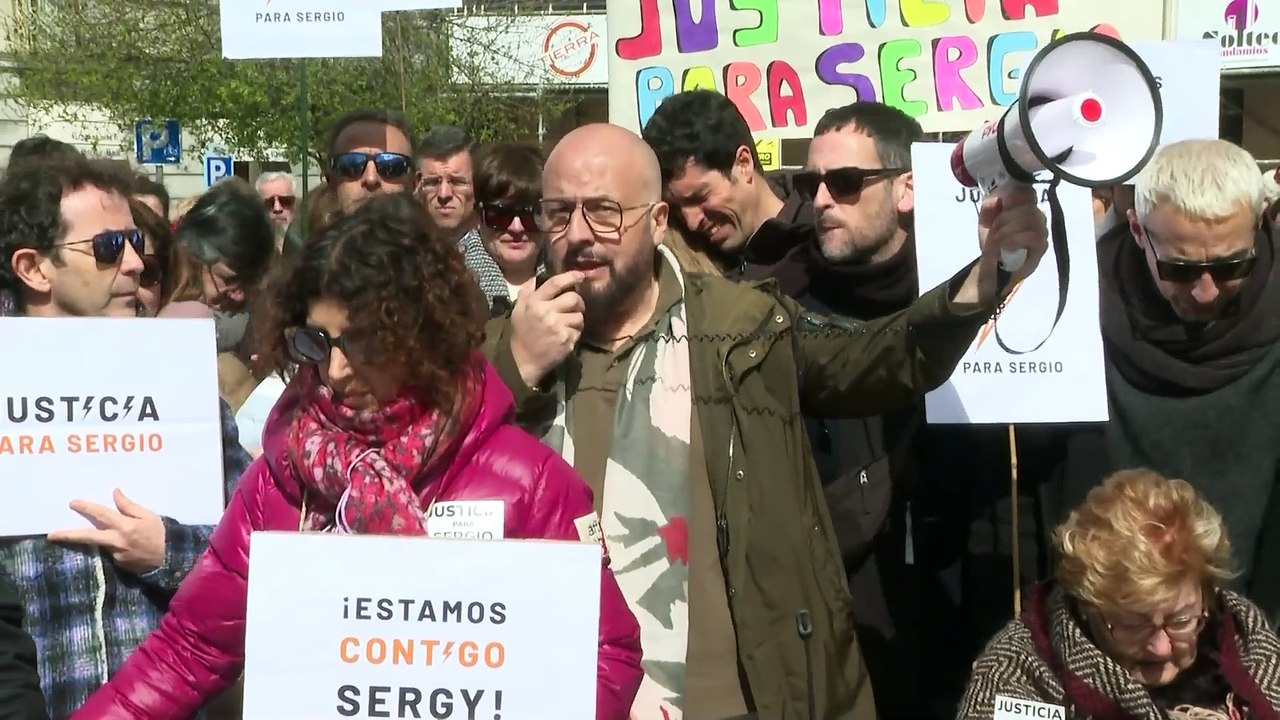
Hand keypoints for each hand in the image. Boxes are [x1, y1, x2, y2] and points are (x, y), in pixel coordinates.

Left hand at [47, 489, 165, 574]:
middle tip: (51, 535)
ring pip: (100, 544)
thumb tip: (115, 492)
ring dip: (100, 539)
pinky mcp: (117, 565)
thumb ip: (129, 505)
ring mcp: (115, 555)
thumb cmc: (160, 533)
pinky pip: (111, 553)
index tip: (72, 503)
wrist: (170, 558)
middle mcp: (116, 541)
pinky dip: (114, 548)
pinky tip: (127, 548)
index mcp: (125, 526)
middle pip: (87, 537)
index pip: (101, 514)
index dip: (86, 508)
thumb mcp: (148, 515)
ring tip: (114, 537)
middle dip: (68, 535)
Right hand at [509, 271, 585, 387]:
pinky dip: (574, 333)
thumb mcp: (518, 310)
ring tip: (567, 324)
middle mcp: (547, 313)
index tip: (581, 276)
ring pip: (579, 316)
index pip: (555, 283)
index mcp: (534, 303)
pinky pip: (578, 331)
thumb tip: (537, 277)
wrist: (522, 361)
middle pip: (574, 298)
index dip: (571, 277)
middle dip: (577, 302)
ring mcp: (558, 327)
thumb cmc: (521, 333)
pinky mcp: (566, 341)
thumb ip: (527, 292)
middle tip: (574, 307)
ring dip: (576, 319)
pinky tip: (565, 336)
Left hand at [963, 184, 1047, 305]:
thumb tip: (998, 197)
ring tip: (998, 240)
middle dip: (1003, 218)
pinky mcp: (1042, 245)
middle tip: (995, 230)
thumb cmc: (993, 240)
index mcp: (1024, 204)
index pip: (1026, 190)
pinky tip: (1007, 246)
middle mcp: (1037, 213)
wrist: (993, 265)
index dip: (1012, 197)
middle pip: (1025, 205)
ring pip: (1029, 218)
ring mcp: (1042, 229)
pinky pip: (1032, 235)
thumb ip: (989, 204)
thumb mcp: (985, 219)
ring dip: (1006, 230)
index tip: (1001, 207)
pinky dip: (1015, 240)